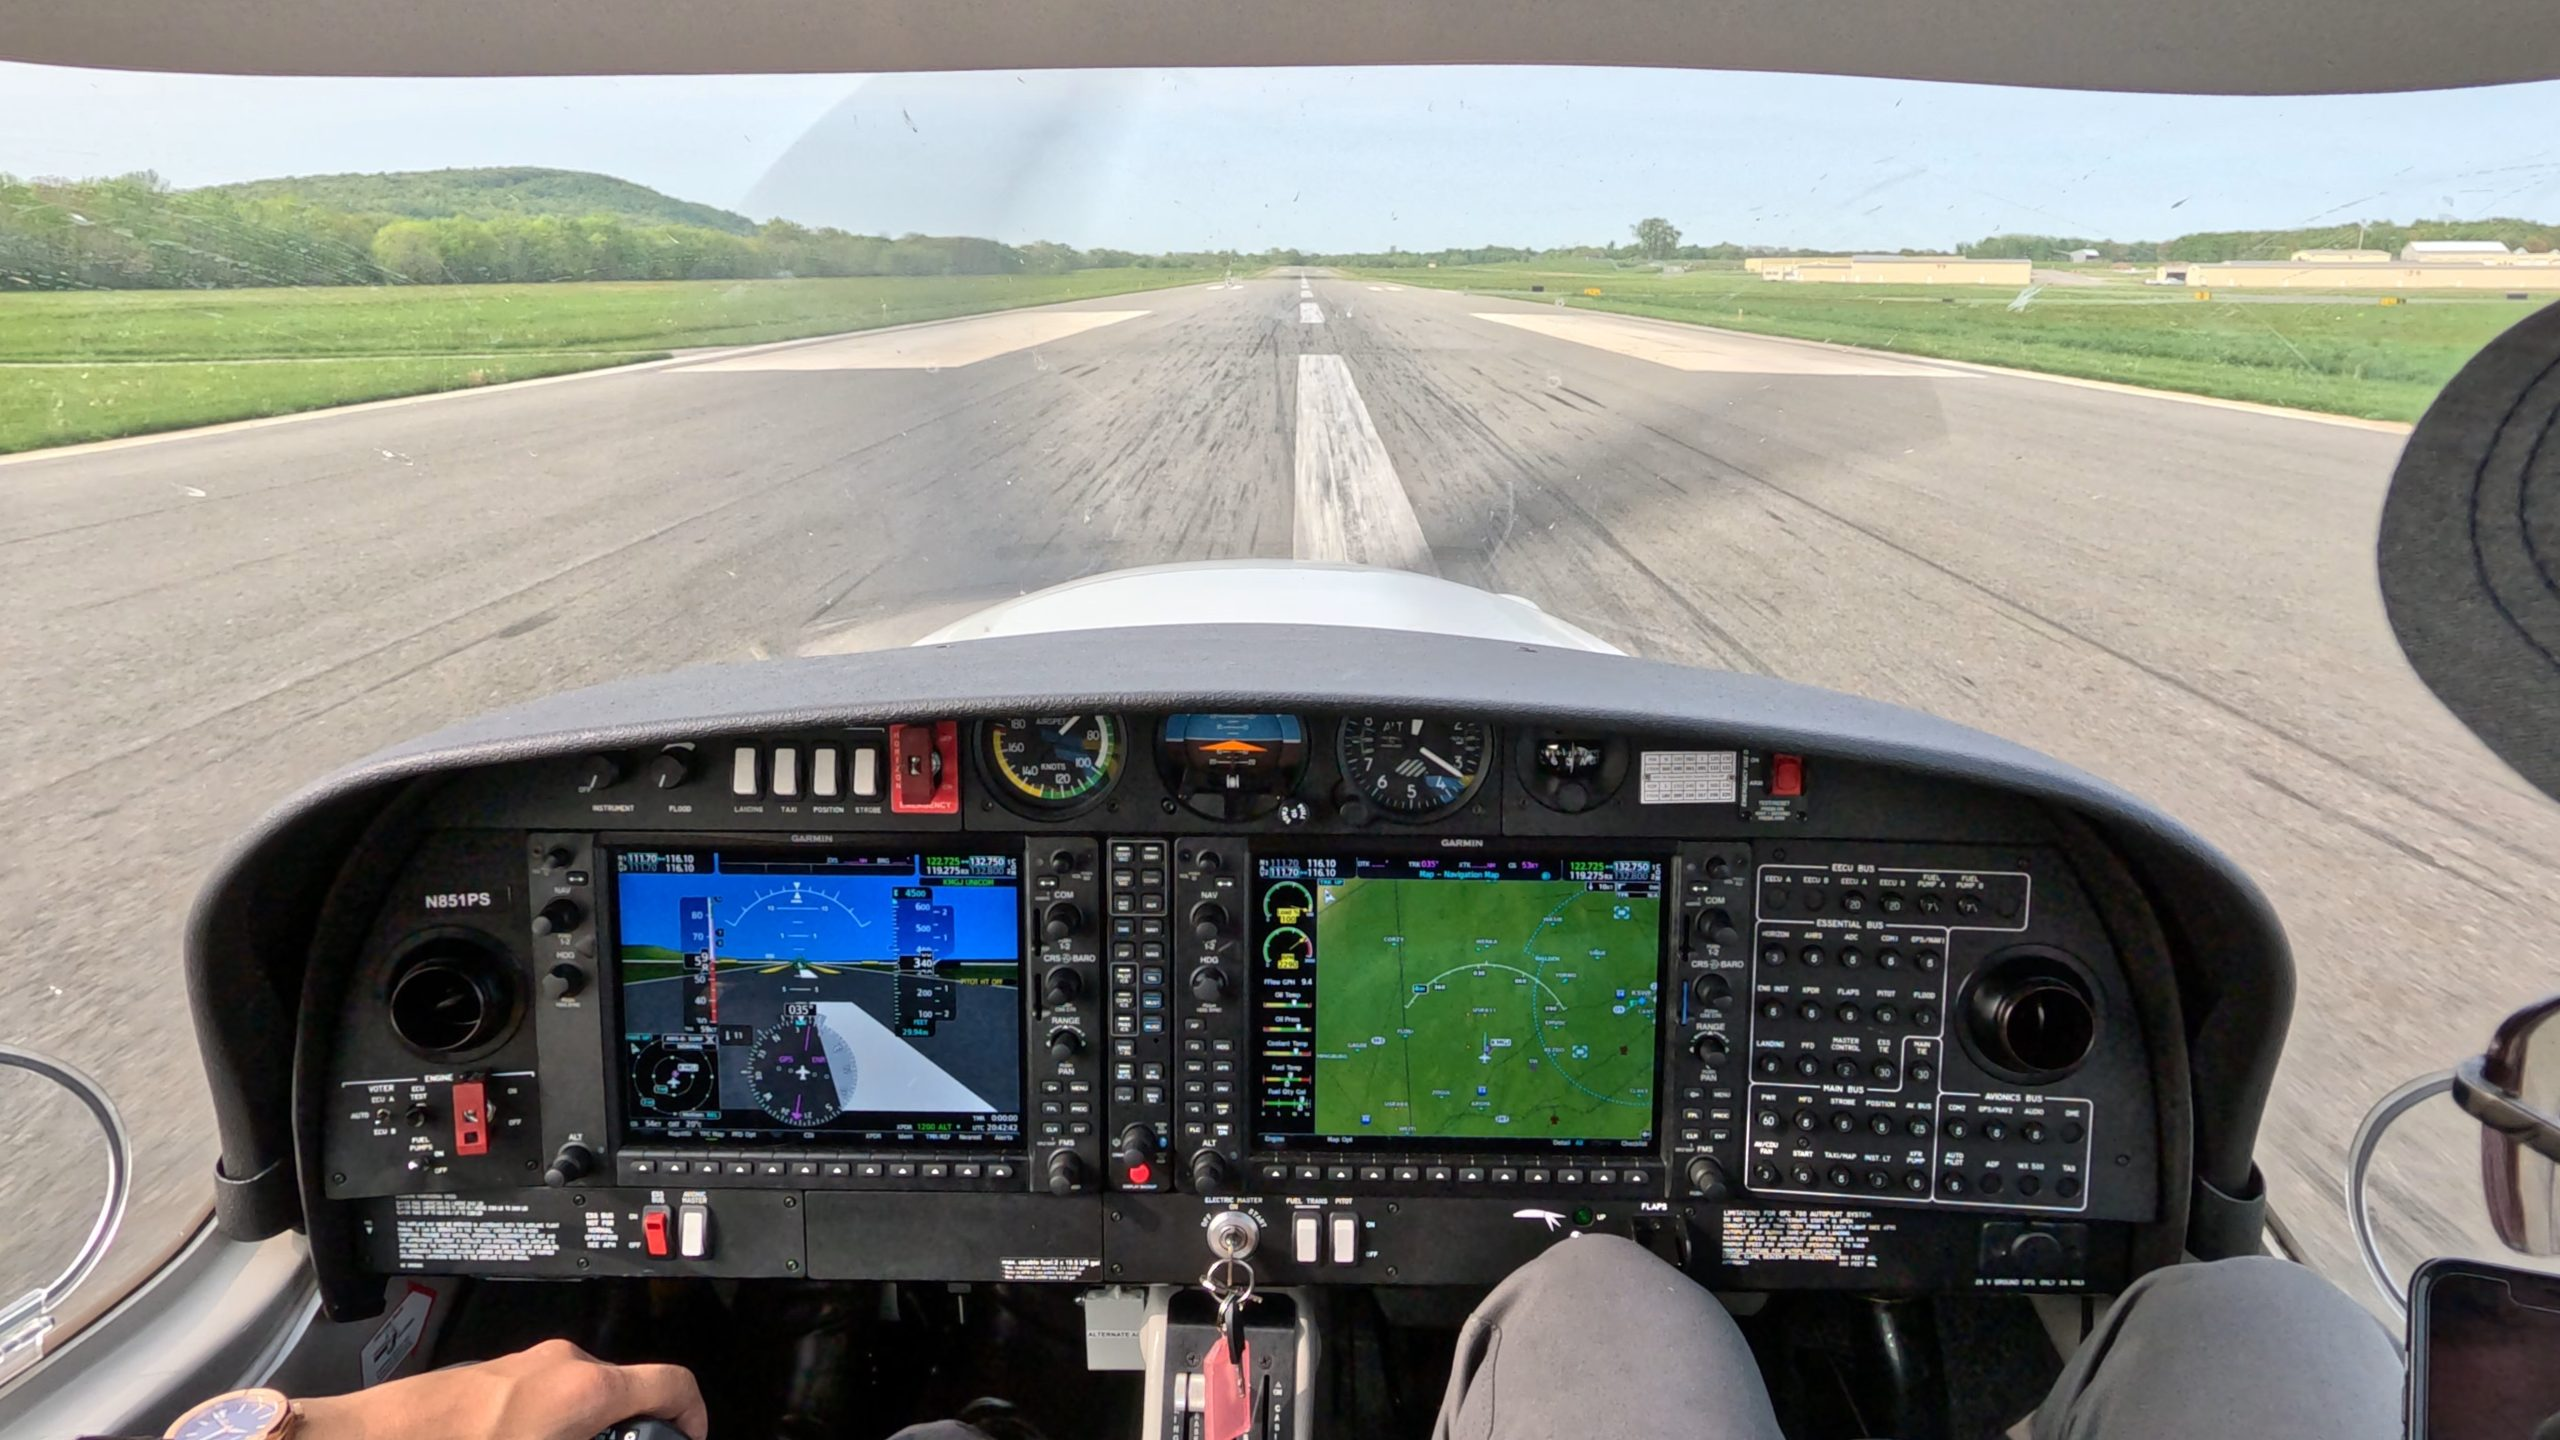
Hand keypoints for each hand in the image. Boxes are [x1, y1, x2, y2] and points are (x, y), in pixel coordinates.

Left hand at [292, 1339, 706, 1439]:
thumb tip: (616, 1439)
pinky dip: (554, 1430)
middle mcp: (564, 1366)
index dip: (693, 1418)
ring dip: (587, 1435)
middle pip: (628, 1397)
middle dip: (631, 1436)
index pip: (674, 1385)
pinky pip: (546, 1404)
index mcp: (588, 1389)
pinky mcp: (496, 1378)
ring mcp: (527, 1367)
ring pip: (584, 1403)